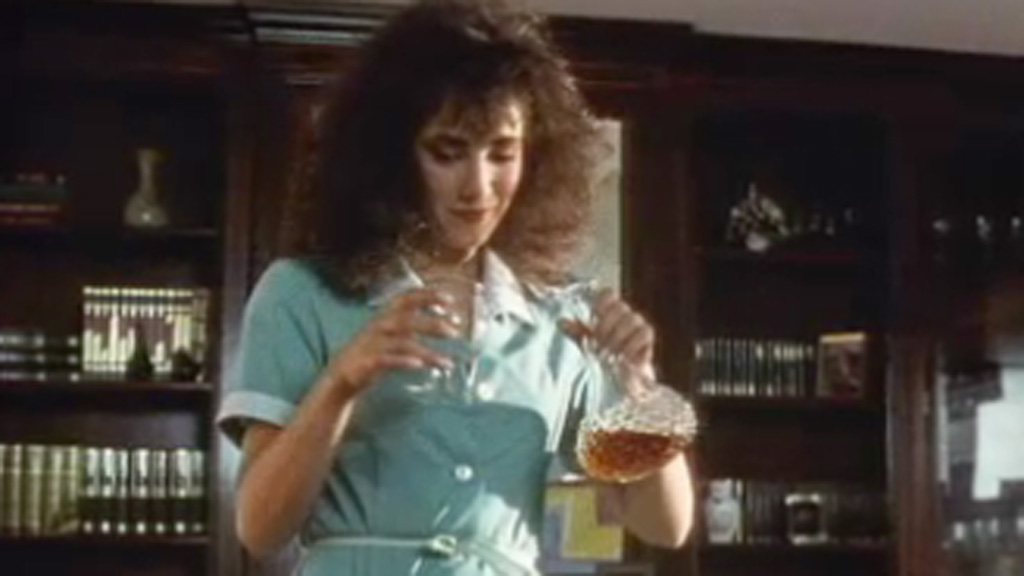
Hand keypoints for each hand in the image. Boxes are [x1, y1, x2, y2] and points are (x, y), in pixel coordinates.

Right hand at [323, 288, 460, 395]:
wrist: (342, 373)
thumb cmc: (374, 350)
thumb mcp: (393, 332)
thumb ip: (416, 324)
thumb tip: (448, 321)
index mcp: (385, 315)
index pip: (407, 298)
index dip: (427, 296)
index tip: (450, 299)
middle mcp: (379, 326)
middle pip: (407, 320)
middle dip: (432, 324)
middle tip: (455, 332)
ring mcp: (372, 344)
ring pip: (402, 344)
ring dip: (427, 352)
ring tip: (447, 363)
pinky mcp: (366, 363)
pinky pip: (386, 360)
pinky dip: (403, 361)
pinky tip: (419, 366)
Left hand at [559, 287, 655, 375]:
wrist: (618, 377)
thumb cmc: (600, 356)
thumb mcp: (585, 344)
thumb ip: (577, 331)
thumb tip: (562, 322)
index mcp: (608, 312)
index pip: (609, 294)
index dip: (603, 301)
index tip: (595, 314)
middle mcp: (624, 314)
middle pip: (621, 307)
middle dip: (608, 325)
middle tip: (599, 341)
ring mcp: (638, 325)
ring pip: (633, 319)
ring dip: (619, 336)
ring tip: (610, 351)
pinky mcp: (648, 338)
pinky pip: (644, 333)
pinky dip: (632, 344)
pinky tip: (623, 355)